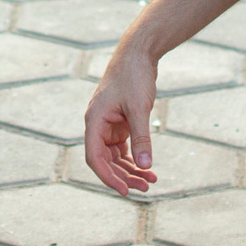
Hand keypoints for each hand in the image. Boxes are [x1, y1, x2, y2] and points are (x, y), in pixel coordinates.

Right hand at [83, 51, 159, 196]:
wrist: (138, 54)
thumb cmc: (134, 77)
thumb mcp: (139, 109)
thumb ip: (141, 138)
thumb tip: (145, 166)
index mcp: (95, 121)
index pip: (94, 157)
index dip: (108, 177)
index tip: (125, 190)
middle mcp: (98, 125)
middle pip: (106, 160)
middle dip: (124, 176)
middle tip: (146, 188)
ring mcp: (108, 125)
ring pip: (116, 156)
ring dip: (131, 170)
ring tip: (151, 182)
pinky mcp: (120, 122)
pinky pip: (124, 148)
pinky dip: (135, 158)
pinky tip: (147, 168)